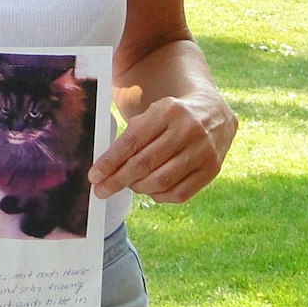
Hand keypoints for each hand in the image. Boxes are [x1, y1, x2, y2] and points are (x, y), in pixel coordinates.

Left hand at [87, 90, 235, 202]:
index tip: (93, 176)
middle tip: (101, 190)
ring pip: (161, 181)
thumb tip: (104, 167)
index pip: (132, 141)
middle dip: (118, 180)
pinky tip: (150, 190)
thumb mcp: (152, 112)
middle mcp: (188, 130)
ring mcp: (203, 151)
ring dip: (138, 188)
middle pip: (145, 164)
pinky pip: (179, 193)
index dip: (110, 161)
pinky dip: (159, 196)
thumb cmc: (172, 117)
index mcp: (168, 111)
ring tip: (128, 185)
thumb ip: (130, 134)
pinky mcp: (212, 169)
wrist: (214, 114)